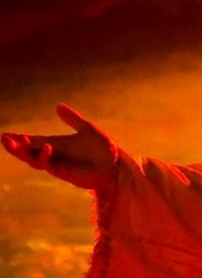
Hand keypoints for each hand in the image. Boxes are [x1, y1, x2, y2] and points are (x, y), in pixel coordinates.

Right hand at [2, 103, 118, 194]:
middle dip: (14, 147)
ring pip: (33, 160)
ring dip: (23, 152)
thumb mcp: (87, 129)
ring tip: (17, 142)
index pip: (32, 141)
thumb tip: (58, 106)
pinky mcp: (64, 172)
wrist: (115, 164)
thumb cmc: (102, 148)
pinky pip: (49, 165)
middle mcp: (53, 155)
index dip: (18, 139)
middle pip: (27, 152)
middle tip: (5, 139)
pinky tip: (46, 147)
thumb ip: (72, 118)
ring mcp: (57, 164)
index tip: (5, 135)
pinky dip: (44, 157)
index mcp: (56, 144)